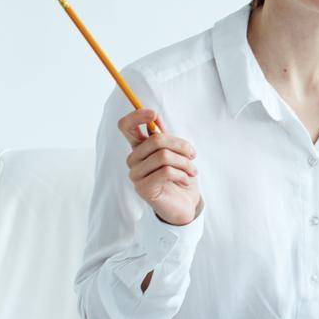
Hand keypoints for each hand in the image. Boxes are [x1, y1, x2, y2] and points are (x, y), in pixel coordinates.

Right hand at [117, 107, 201, 226]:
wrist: (185, 203)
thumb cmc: (180, 176)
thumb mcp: (176, 153)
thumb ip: (165, 136)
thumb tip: (155, 118)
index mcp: (140, 148)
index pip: (125, 126)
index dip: (136, 116)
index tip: (154, 114)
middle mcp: (133, 160)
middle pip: (155, 139)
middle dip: (181, 145)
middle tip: (193, 155)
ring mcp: (135, 175)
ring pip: (163, 156)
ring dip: (185, 162)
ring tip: (192, 170)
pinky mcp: (143, 188)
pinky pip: (166, 172)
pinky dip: (182, 174)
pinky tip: (185, 180)